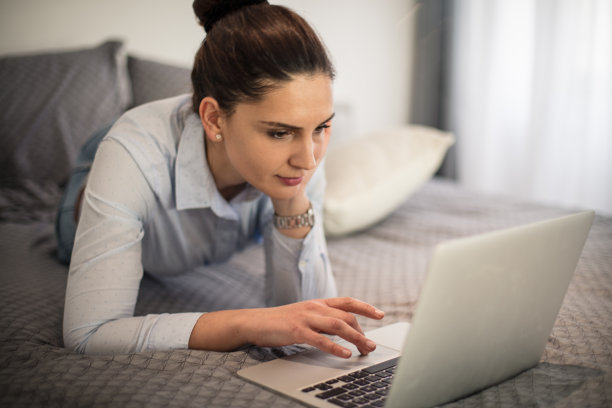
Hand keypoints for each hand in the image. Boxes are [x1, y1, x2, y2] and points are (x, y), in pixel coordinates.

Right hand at [246, 297, 384, 357]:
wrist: (255, 322)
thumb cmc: (280, 321)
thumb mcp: (305, 315)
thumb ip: (322, 320)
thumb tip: (343, 330)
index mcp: (318, 303)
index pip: (347, 302)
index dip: (365, 307)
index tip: (380, 314)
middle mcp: (314, 307)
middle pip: (346, 316)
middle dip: (363, 331)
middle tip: (371, 345)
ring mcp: (306, 317)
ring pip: (338, 326)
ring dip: (356, 338)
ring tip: (366, 349)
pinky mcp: (297, 330)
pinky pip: (320, 339)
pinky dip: (335, 347)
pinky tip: (345, 354)